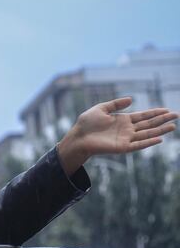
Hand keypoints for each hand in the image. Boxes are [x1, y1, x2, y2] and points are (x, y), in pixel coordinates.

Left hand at [57, 97, 177, 174]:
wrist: (78, 137)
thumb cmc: (86, 124)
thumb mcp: (101, 109)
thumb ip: (115, 104)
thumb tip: (131, 99)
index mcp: (123, 120)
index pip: (143, 116)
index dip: (155, 112)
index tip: (167, 109)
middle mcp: (127, 130)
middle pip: (149, 124)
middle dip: (162, 120)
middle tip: (176, 115)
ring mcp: (126, 139)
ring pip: (147, 134)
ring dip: (160, 130)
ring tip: (173, 126)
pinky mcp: (122, 147)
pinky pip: (138, 145)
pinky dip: (148, 142)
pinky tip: (159, 138)